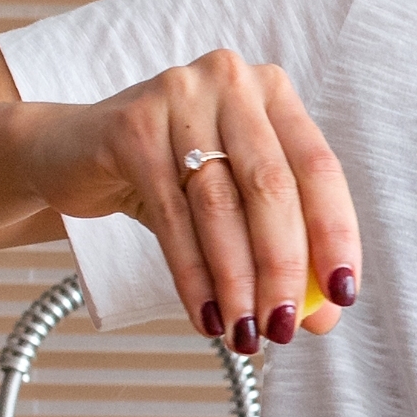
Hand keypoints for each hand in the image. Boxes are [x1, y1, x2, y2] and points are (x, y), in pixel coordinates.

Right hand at [10, 46, 362, 353]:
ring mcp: (178, 96)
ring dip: (237, 281)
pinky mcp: (131, 127)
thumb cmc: (170, 175)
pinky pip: (171, 217)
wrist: (74, 152)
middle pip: (271, 187)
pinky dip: (193, 277)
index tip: (342, 293)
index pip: (320, 168)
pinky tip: (205, 316)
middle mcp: (231, 82)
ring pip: (220, 205)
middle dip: (283, 268)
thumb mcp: (232, 202)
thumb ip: (282, 249)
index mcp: (273, 93)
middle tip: (283, 328)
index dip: (336, 234)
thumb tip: (323, 316)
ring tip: (245, 333)